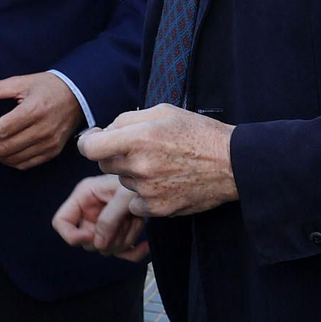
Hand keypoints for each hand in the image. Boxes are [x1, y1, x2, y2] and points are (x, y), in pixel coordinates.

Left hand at [0, 72, 85, 169]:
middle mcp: (43, 131)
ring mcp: (49, 144)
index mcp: (34, 111)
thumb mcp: (21, 82)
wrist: (79, 95)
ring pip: (12, 158)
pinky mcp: (51, 152)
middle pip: (5, 147)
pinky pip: (24, 163)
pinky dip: (6, 160)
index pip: (1, 129)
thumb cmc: (48, 86)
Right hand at [52, 174, 149, 261]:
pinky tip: (145, 245)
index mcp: (84, 196)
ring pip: (105, 248)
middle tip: (125, 222)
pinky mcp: (120, 232)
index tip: (93, 235)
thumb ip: (109, 218)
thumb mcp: (124, 196)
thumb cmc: (141, 178)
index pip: (61, 222)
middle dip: (108, 238)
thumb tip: (98, 244)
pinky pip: (122, 252)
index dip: (72, 235)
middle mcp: (91, 210)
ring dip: (124, 239)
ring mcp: (104, 223)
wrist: (159, 178)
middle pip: (87, 241)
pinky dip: (134, 252)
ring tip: (138, 220)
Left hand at [76, 104, 237, 218]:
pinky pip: (134, 203)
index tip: (96, 140)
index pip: (89, 147)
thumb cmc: (197, 132)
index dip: (88, 143)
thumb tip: (104, 132)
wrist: (231, 164)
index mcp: (137, 138)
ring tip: (159, 164)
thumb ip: (127, 119)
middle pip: (105, 164)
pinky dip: (143, 196)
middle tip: (138, 149)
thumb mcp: (162, 111)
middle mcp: (138, 166)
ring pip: (122, 182)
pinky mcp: (158, 209)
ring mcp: (147, 190)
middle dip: (114, 155)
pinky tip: (163, 183)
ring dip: (132, 174)